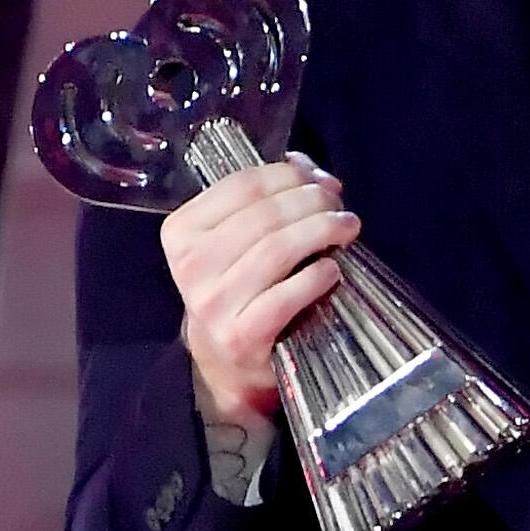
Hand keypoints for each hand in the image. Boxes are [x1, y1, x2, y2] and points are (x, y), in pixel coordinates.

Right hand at [161, 153, 357, 426]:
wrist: (226, 362)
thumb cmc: (238, 289)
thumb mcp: (237, 241)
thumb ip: (268, 200)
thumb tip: (309, 167)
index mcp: (182, 231)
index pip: (243, 185)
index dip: (291, 176)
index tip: (321, 182)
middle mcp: (191, 265)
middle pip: (267, 214)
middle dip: (314, 202)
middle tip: (341, 208)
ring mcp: (213, 302)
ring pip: (278, 248)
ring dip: (323, 232)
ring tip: (347, 229)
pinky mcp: (241, 335)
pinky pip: (288, 294)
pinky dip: (318, 277)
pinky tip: (333, 270)